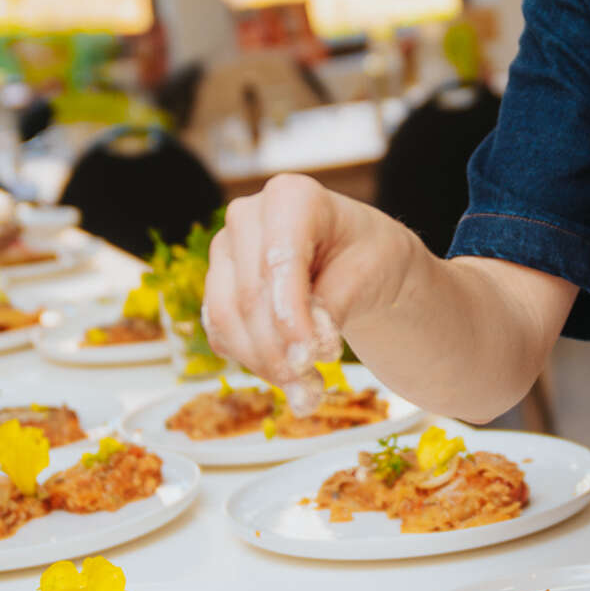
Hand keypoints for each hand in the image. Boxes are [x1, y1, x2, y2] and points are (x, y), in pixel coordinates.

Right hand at [200, 173, 417, 397]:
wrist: (359, 263)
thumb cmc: (370, 255)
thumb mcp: (371, 271)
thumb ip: (336, 303)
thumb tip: (308, 346)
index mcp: (291, 196)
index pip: (279, 259)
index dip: (290, 313)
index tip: (312, 357)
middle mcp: (247, 216)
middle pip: (250, 295)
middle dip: (281, 350)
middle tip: (315, 389)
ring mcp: (226, 250)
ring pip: (227, 318)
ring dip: (265, 366)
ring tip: (309, 395)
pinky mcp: (218, 286)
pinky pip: (222, 333)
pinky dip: (254, 364)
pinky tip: (291, 383)